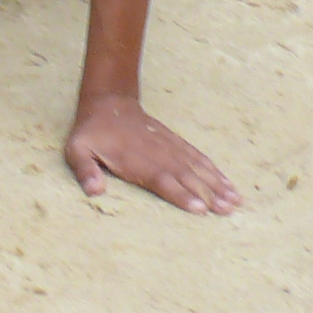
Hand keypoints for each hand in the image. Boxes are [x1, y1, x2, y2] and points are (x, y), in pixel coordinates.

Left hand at [63, 94, 240, 214]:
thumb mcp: (77, 149)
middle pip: (186, 176)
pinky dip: (214, 170)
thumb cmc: (91, 133)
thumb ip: (85, 170)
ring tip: (235, 200)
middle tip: (227, 210)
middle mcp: (157, 154)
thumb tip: (94, 191)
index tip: (199, 208)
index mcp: (135, 160)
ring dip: (217, 184)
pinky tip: (227, 183)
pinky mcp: (175, 143)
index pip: (162, 179)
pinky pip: (198, 157)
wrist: (109, 102)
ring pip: (197, 167)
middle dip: (208, 193)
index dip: (181, 194)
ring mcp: (169, 147)